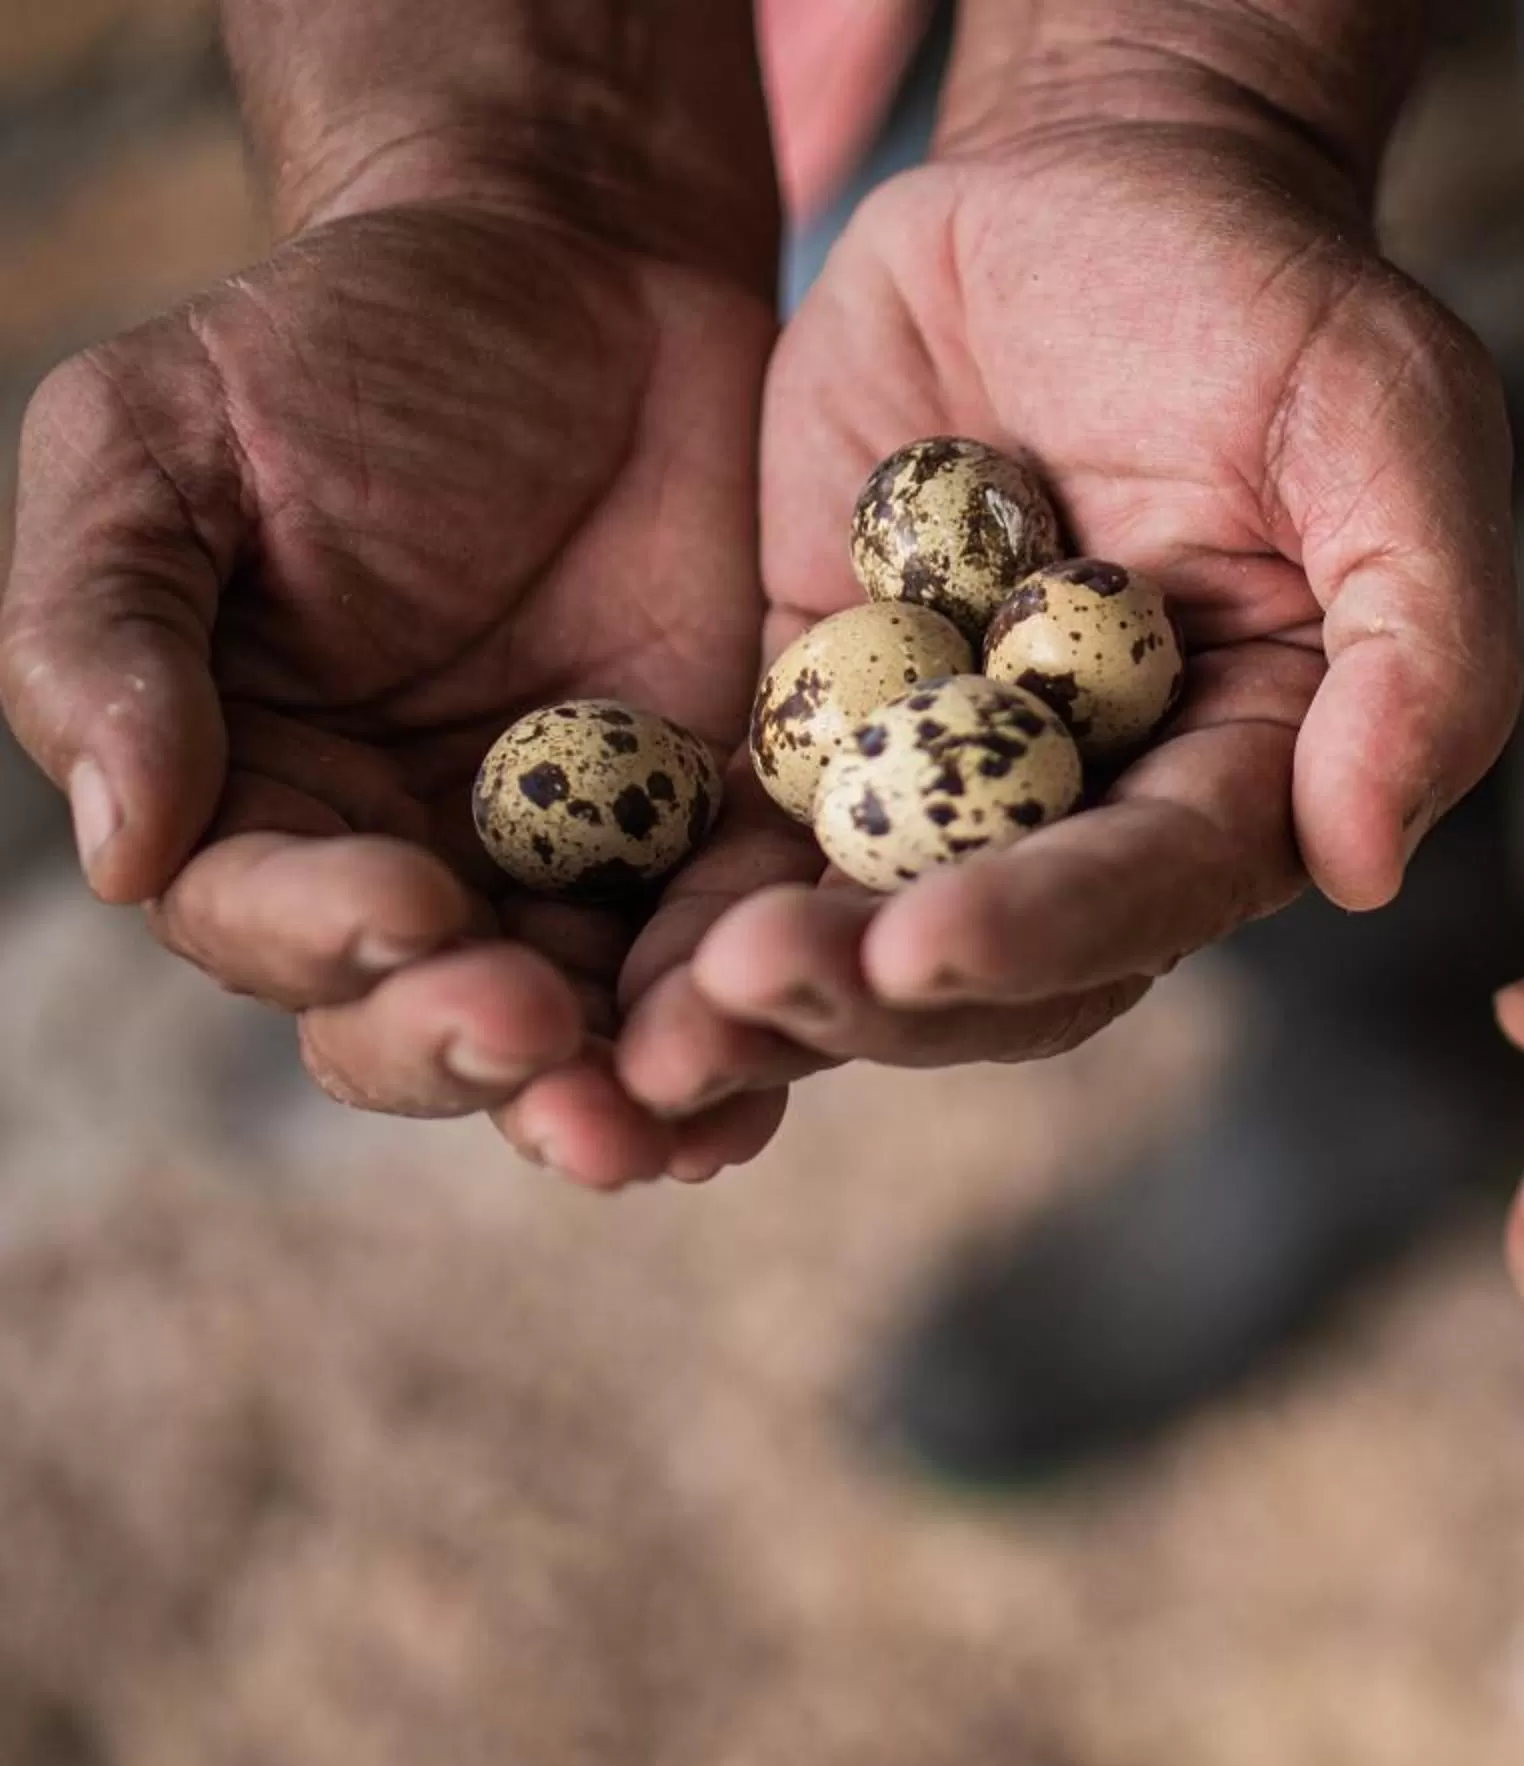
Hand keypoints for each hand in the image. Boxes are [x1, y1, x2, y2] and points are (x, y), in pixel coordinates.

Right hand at [0, 200, 785, 1186]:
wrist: (574, 267)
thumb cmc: (336, 343)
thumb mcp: (158, 442)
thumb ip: (107, 633)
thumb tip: (118, 850)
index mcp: (258, 796)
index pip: (267, 919)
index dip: (330, 937)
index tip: (406, 911)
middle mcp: (412, 863)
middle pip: (428, 1019)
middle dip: (482, 1047)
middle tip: (543, 1032)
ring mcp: (580, 861)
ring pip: (596, 1025)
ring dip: (633, 1082)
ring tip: (674, 1115)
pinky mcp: (723, 826)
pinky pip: (742, 942)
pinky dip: (763, 1007)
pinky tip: (793, 1056)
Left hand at [618, 108, 1521, 1116]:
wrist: (1095, 186)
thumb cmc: (1270, 297)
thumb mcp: (1390, 426)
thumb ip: (1422, 643)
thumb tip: (1360, 865)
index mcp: (1247, 774)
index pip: (1153, 887)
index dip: (1045, 929)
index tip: (926, 946)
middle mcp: (1097, 810)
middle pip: (990, 960)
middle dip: (868, 995)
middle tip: (746, 990)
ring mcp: (946, 772)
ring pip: (851, 928)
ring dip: (755, 987)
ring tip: (644, 1016)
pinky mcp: (815, 716)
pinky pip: (743, 830)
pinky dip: (670, 904)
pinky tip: (583, 949)